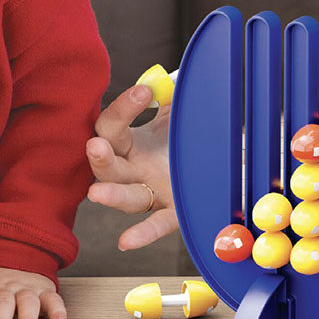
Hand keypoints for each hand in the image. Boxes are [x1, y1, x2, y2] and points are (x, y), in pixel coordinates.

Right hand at [86, 85, 177, 250]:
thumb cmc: (190, 134)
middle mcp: (135, 170)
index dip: (123, 109)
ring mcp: (152, 193)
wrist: (223, 160)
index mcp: (131, 143)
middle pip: (108, 165)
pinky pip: (156, 224)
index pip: (112, 127)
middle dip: (100, 155)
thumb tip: (165, 77)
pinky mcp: (174, 212)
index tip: (146, 91)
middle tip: (96, 145)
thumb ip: (170, 93)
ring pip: (126, 197)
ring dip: (111, 195)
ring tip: (97, 193)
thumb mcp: (178, 111)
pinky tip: (126, 242)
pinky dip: (142, 233)